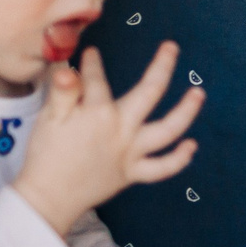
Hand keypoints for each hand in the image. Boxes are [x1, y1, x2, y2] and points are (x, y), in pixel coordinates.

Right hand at [12, 43, 201, 235]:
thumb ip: (63, 92)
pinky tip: (191, 145)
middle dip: (162, 67)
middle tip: (172, 47)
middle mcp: (121, 130)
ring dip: (187, 111)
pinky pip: (162, 168)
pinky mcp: (132, 173)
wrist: (47, 199)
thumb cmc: (46, 156)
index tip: (91, 54)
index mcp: (98, 112)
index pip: (98, 80)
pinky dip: (179, 159)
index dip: (92, 64)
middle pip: (150, 92)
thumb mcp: (49, 119)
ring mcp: (130, 153)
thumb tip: (67, 68)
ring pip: (167, 130)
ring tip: (199, 93)